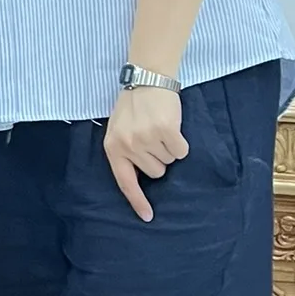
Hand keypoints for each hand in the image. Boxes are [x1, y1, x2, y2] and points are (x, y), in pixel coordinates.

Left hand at [103, 86, 187, 220]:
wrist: (147, 78)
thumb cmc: (133, 105)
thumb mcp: (118, 128)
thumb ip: (125, 150)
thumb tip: (140, 176)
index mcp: (113, 147)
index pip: (126, 182)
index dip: (137, 201)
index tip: (148, 217)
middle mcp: (129, 145)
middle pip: (155, 172)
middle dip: (158, 158)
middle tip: (152, 136)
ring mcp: (147, 139)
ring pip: (169, 162)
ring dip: (168, 148)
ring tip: (159, 128)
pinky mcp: (166, 131)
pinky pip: (181, 151)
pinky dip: (180, 142)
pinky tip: (171, 127)